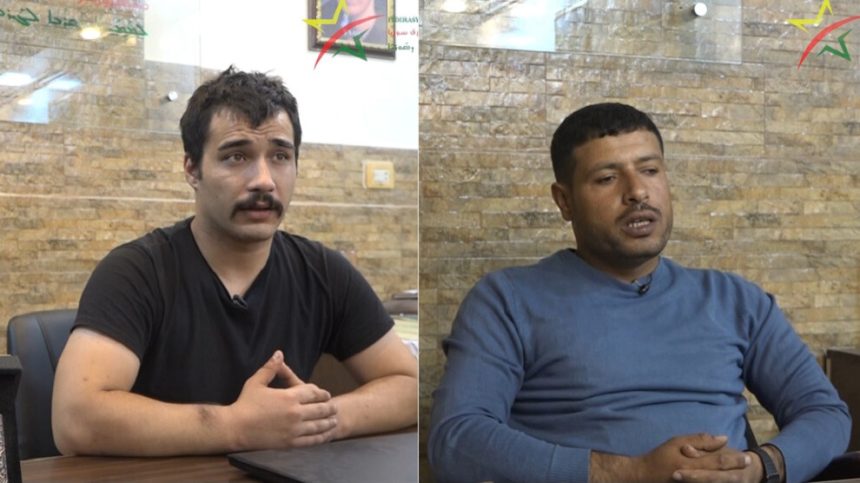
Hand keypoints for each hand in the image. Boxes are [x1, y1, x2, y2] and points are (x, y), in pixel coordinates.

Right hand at [228, 350, 337, 449]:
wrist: (235, 428)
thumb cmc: (244, 404)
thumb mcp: (256, 382)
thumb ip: (271, 368)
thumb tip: (279, 353)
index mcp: (289, 396)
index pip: (313, 393)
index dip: (322, 393)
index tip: (326, 395)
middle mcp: (295, 413)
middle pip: (320, 409)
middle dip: (329, 408)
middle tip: (334, 408)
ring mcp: (294, 429)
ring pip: (318, 425)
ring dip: (328, 422)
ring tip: (334, 421)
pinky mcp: (290, 443)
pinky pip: (311, 440)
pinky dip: (321, 437)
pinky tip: (325, 436)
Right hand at [591, 433, 751, 481]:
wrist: (644, 476)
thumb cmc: (660, 457)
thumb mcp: (677, 442)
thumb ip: (699, 440)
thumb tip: (722, 438)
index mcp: (692, 464)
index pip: (718, 461)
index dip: (734, 459)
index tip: (747, 457)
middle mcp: (695, 477)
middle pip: (722, 474)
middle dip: (737, 469)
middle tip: (750, 464)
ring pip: (717, 482)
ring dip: (731, 477)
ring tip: (743, 473)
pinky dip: (718, 481)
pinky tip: (726, 478)